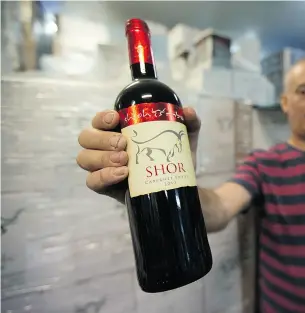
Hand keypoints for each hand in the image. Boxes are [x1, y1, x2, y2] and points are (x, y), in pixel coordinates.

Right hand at [76, 107, 201, 202]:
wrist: (176, 184)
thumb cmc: (172, 155)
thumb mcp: (183, 138)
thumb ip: (189, 122)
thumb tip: (188, 111)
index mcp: (117, 130)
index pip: (98, 120)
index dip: (102, 118)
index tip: (117, 118)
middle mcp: (104, 147)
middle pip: (86, 138)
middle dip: (103, 139)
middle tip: (124, 145)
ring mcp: (102, 167)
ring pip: (85, 158)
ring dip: (103, 158)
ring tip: (125, 161)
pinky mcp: (105, 186)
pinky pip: (92, 182)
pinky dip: (104, 176)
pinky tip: (122, 174)